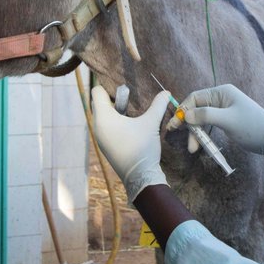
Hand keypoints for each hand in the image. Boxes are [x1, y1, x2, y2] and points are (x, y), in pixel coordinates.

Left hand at [91, 86, 170, 203]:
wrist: (139, 177)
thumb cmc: (142, 147)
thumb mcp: (151, 123)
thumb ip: (158, 105)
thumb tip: (166, 92)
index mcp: (103, 117)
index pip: (96, 92)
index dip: (108, 87)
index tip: (123, 88)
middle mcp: (97, 126)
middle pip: (98, 103)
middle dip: (112, 99)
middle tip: (129, 99)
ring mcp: (99, 137)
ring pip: (102, 116)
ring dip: (114, 111)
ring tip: (130, 112)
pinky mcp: (104, 146)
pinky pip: (104, 127)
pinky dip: (113, 122)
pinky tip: (128, 126)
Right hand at [166, 84, 263, 159]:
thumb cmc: (252, 127)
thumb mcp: (228, 120)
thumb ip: (206, 115)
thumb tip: (186, 115)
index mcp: (222, 92)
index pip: (195, 97)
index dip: (183, 110)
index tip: (174, 124)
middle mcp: (221, 98)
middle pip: (197, 108)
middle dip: (188, 123)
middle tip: (175, 134)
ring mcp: (223, 109)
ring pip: (202, 119)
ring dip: (195, 132)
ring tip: (192, 149)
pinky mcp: (226, 120)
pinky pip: (209, 125)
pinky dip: (203, 134)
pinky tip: (200, 145)